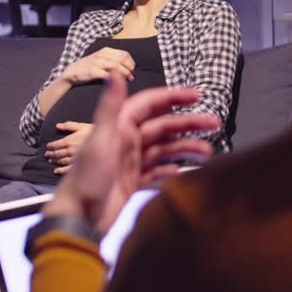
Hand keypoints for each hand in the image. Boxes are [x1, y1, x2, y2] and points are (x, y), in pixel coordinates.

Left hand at [42, 75, 219, 233]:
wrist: (77, 220)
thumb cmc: (87, 178)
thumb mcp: (100, 140)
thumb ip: (109, 107)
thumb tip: (115, 72)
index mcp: (118, 127)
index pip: (149, 104)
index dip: (172, 97)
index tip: (196, 96)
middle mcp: (127, 141)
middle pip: (163, 126)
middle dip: (188, 123)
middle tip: (215, 123)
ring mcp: (131, 162)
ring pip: (164, 148)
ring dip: (186, 147)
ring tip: (208, 151)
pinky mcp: (133, 181)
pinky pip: (158, 170)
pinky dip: (172, 168)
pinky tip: (184, 170)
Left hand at [45, 122, 92, 174]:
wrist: (108, 141)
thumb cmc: (95, 133)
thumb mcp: (82, 126)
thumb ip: (69, 125)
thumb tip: (57, 125)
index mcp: (70, 140)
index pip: (56, 144)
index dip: (51, 146)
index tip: (48, 146)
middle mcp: (70, 150)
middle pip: (57, 153)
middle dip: (51, 154)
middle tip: (47, 154)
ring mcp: (75, 159)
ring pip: (61, 161)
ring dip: (55, 161)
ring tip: (51, 161)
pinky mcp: (80, 165)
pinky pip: (67, 169)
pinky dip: (60, 170)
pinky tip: (56, 171)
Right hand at [59, 47, 135, 85]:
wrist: (72, 72)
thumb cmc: (89, 66)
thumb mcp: (101, 58)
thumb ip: (112, 59)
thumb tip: (129, 64)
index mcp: (105, 51)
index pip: (124, 54)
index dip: (131, 62)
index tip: (133, 68)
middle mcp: (102, 55)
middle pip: (122, 59)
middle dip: (130, 67)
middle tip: (132, 74)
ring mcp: (97, 63)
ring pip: (117, 66)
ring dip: (125, 73)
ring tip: (129, 78)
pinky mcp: (93, 72)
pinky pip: (108, 74)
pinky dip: (115, 78)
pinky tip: (119, 82)